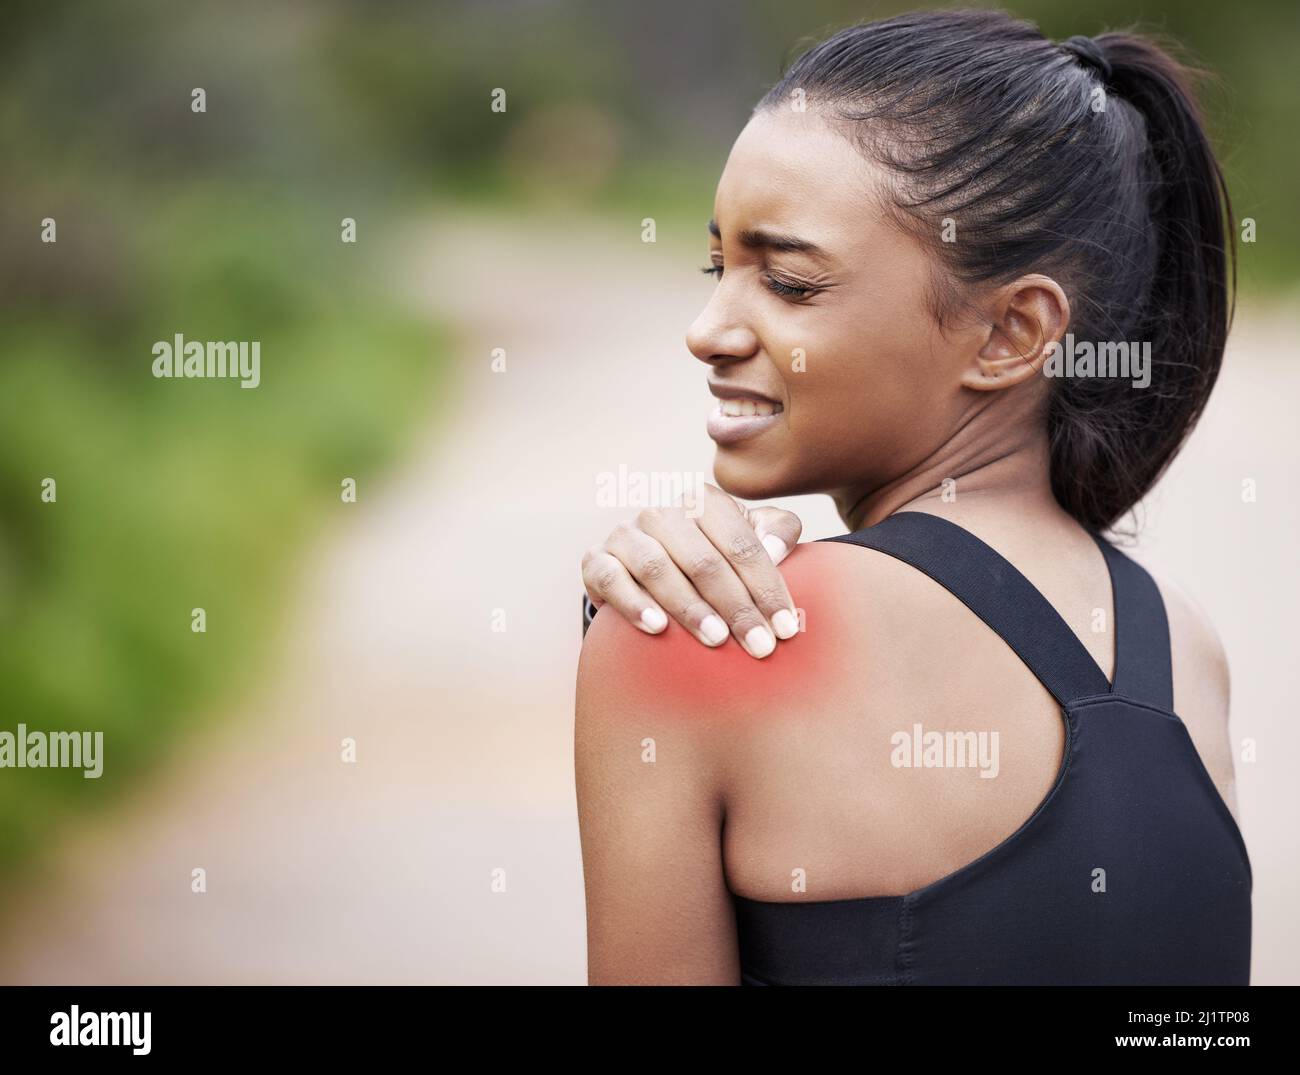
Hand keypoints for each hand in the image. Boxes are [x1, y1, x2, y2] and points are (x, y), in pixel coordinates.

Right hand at [581, 483, 802, 657]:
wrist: (644, 566)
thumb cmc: (708, 553)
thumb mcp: (747, 536)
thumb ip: (777, 531)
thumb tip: (777, 549)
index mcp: (702, 500)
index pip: (742, 543)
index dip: (767, 586)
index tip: (785, 626)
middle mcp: (660, 511)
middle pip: (704, 560)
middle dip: (737, 607)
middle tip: (759, 645)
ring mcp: (625, 534)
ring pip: (658, 568)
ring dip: (690, 607)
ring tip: (717, 638)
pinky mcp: (596, 560)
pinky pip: (612, 579)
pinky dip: (634, 604)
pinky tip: (658, 628)